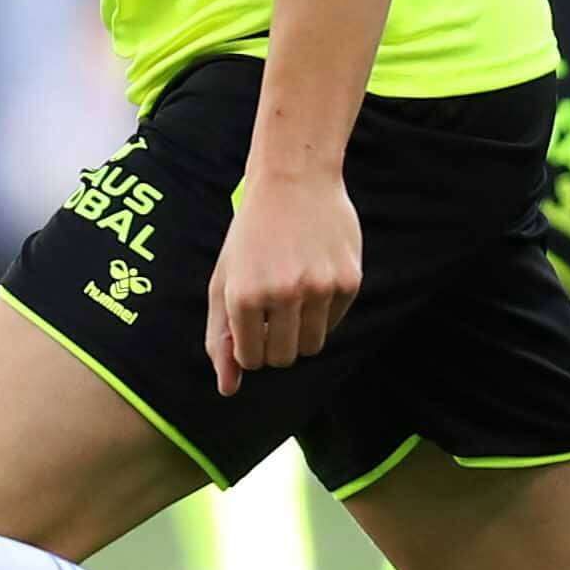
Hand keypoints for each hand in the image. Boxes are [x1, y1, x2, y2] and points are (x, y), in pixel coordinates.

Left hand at [207, 167, 360, 395]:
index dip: (249, 346)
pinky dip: (322, 311)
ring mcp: (319, 288)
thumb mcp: (224, 280)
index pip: (250, 360)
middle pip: (282, 358)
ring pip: (312, 347)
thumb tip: (227, 390)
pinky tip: (313, 278)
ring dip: (300, 332)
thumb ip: (220, 337)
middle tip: (271, 309)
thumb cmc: (251, 235)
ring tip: (292, 296)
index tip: (250, 323)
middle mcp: (283, 293)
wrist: (294, 180)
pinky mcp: (349, 281)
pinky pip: (334, 323)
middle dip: (274, 344)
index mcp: (244, 295)